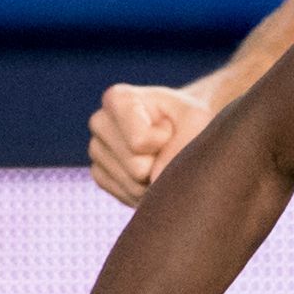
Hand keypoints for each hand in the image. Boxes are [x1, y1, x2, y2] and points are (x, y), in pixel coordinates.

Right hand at [89, 81, 205, 206]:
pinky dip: (145, 190)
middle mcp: (100, 121)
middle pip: (135, 168)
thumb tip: (154, 180)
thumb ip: (182, 144)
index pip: (140, 141)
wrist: (183, 129)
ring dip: (155, 179)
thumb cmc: (190, 119)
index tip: (170, 126)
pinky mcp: (99, 174)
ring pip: (131, 185)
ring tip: (160, 156)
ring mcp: (95, 149)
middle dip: (160, 163)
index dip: (165, 141)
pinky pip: (125, 195)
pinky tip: (151, 170)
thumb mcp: (197, 120)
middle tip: (167, 145)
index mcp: (118, 98)